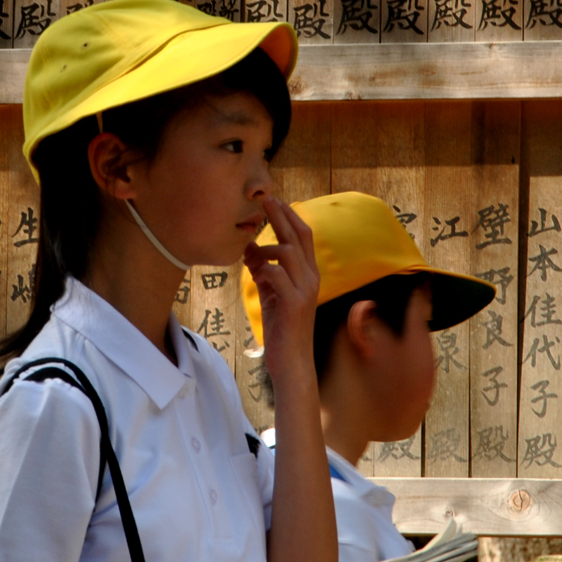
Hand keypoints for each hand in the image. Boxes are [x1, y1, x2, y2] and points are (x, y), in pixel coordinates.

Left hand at [242, 195, 320, 373]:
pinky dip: (262, 269)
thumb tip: (249, 248)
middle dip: (281, 215)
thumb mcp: (271, 294)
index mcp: (308, 274)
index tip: (273, 200)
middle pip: (299, 236)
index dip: (289, 215)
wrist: (292, 363)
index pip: (303, 235)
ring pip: (288, 252)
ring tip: (253, 251)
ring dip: (267, 247)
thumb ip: (263, 271)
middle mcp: (311, 278)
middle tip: (265, 198)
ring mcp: (305, 291)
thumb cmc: (282, 328)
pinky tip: (255, 273)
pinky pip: (277, 275)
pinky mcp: (294, 304)